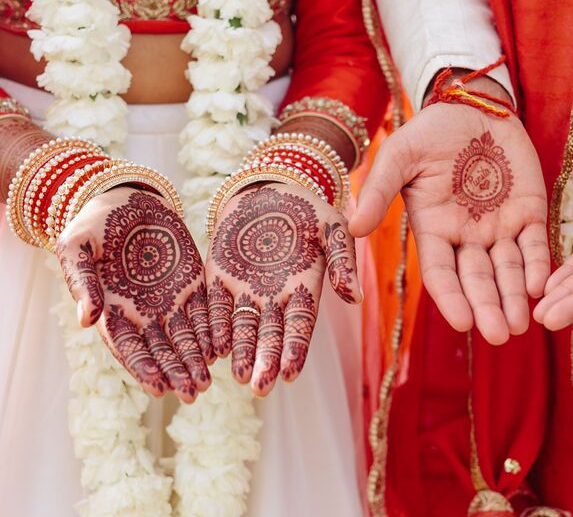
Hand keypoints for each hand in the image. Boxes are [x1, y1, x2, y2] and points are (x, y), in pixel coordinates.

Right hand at [56, 187, 212, 402]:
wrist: (127, 199)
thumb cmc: (94, 225)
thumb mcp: (78, 247)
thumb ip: (82, 282)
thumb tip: (85, 320)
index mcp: (113, 311)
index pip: (129, 347)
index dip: (143, 368)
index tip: (158, 389)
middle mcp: (144, 313)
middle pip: (161, 350)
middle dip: (176, 372)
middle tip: (192, 393)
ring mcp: (170, 300)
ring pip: (185, 337)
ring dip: (196, 360)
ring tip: (207, 381)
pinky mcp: (192, 284)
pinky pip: (205, 311)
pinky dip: (212, 330)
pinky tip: (222, 348)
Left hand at [205, 183, 360, 395]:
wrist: (268, 188)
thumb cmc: (307, 209)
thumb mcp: (333, 227)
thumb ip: (343, 260)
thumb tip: (356, 298)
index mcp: (304, 288)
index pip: (300, 326)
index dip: (295, 349)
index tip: (290, 373)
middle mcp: (274, 296)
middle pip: (270, 335)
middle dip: (266, 361)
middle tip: (260, 388)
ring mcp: (245, 289)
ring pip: (242, 328)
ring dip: (240, 352)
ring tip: (238, 376)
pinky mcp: (219, 277)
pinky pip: (215, 306)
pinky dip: (214, 326)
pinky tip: (213, 347)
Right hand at [349, 103, 549, 344]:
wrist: (472, 107)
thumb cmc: (430, 132)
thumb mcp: (398, 156)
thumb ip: (379, 190)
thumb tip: (351, 229)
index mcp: (434, 229)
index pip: (440, 273)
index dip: (450, 297)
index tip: (462, 322)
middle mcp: (467, 236)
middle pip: (477, 280)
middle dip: (487, 308)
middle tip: (500, 335)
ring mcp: (499, 226)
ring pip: (508, 270)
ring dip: (515, 297)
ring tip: (523, 324)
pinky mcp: (529, 212)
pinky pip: (535, 245)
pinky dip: (539, 265)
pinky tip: (541, 285)